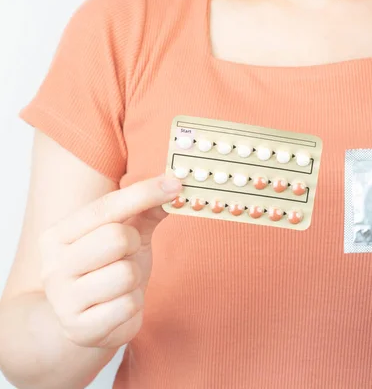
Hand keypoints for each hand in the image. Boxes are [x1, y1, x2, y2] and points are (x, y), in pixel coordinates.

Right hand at [39, 176, 180, 348]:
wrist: (88, 324)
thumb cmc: (106, 271)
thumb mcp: (126, 236)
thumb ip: (145, 210)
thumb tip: (171, 186)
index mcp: (58, 235)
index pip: (106, 206)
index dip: (144, 193)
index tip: (175, 184)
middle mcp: (53, 265)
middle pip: (116, 237)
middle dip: (133, 245)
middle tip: (126, 256)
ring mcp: (63, 299)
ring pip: (125, 274)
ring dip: (134, 279)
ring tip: (121, 285)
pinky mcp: (80, 329)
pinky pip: (127, 305)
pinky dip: (133, 305)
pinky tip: (118, 306)